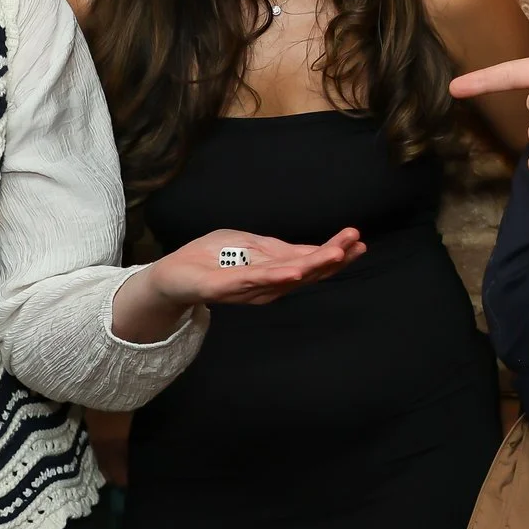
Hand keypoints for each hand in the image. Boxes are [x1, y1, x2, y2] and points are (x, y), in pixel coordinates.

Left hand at [112, 226, 365, 341]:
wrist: (170, 276)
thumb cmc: (208, 260)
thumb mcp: (246, 246)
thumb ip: (273, 251)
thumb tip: (304, 252)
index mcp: (272, 271)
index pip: (308, 260)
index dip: (334, 253)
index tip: (358, 240)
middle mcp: (265, 284)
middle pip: (304, 270)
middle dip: (331, 258)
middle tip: (356, 244)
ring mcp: (247, 288)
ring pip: (286, 276)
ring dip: (312, 266)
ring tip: (335, 254)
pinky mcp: (224, 287)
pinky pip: (254, 281)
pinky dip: (276, 277)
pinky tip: (294, 271)